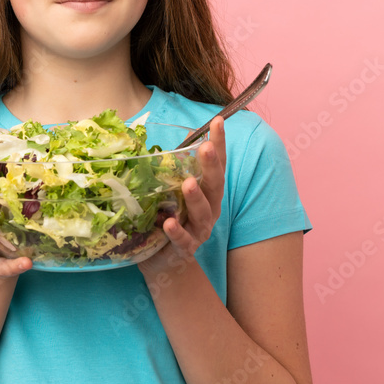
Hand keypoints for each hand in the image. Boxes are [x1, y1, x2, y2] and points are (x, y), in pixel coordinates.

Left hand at [137, 116, 225, 277]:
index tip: (218, 121)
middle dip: (211, 166)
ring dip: (196, 197)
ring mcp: (199, 230)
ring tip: (188, 184)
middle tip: (206, 148)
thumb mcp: (170, 190)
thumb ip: (171, 168)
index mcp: (208, 191)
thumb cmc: (169, 217)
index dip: (219, 143)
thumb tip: (164, 138)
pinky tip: (168, 223)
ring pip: (203, 212)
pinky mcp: (185, 249)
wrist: (165, 261)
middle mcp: (209, 208)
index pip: (217, 163)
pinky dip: (176, 232)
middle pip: (215, 185)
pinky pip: (183, 240)